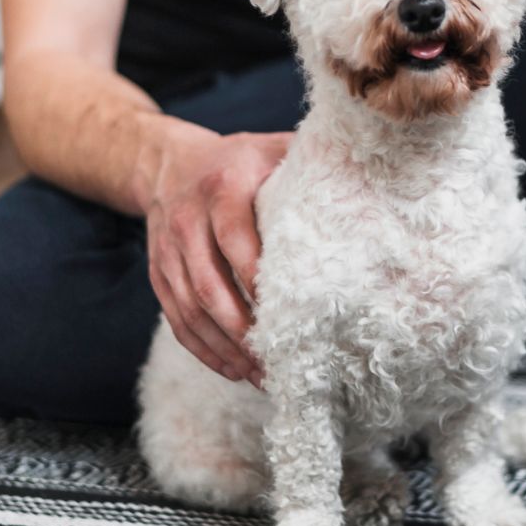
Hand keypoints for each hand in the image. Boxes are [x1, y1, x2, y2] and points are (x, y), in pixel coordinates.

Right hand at [141, 125, 291, 386]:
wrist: (168, 162)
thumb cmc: (239, 160)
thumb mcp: (270, 149)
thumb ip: (307, 166)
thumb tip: (367, 183)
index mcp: (221, 188)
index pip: (235, 239)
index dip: (257, 279)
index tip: (288, 314)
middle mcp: (187, 219)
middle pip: (209, 285)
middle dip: (242, 330)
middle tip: (277, 361)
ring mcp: (167, 249)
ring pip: (190, 308)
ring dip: (223, 347)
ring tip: (258, 375)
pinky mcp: (158, 272)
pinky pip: (175, 316)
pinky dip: (201, 347)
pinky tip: (230, 368)